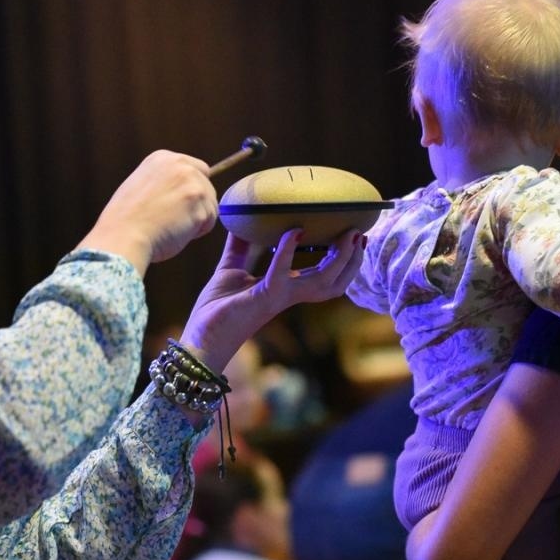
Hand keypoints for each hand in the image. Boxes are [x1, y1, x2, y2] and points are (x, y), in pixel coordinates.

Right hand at [79, 150, 217, 273]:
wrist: (123, 235)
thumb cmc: (127, 221)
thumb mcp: (140, 185)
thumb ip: (163, 182)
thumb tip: (182, 191)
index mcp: (163, 158)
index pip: (196, 169)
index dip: (189, 191)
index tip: (175, 205)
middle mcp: (180, 164)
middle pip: (207, 186)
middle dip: (196, 205)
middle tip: (172, 220)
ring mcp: (192, 182)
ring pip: (210, 205)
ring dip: (197, 220)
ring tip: (171, 226)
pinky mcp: (199, 201)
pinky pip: (210, 221)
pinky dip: (197, 232)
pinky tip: (176, 232)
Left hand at [180, 228, 364, 372]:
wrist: (198, 340)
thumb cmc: (215, 311)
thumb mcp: (230, 270)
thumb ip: (240, 247)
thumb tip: (242, 218)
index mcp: (284, 290)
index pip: (324, 276)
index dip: (342, 259)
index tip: (352, 236)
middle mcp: (288, 295)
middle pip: (334, 282)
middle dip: (352, 261)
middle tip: (360, 234)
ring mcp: (278, 298)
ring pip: (322, 282)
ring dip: (338, 259)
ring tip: (346, 235)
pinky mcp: (262, 299)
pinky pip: (281, 274)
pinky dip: (289, 252)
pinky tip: (293, 232)